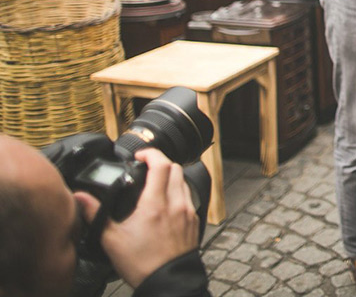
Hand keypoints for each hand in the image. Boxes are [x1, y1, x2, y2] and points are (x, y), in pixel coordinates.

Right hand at [74, 149, 199, 288]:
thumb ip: (96, 214)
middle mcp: (176, 204)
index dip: (151, 153)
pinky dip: (178, 192)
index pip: (161, 164)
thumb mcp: (111, 240)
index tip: (140, 155)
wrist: (167, 283)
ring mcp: (188, 212)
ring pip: (184, 181)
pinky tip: (166, 203)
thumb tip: (80, 198)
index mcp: (156, 204)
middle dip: (161, 162)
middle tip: (147, 166)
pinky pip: (189, 197)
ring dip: (171, 176)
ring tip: (155, 184)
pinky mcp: (194, 222)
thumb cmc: (142, 264)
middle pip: (176, 168)